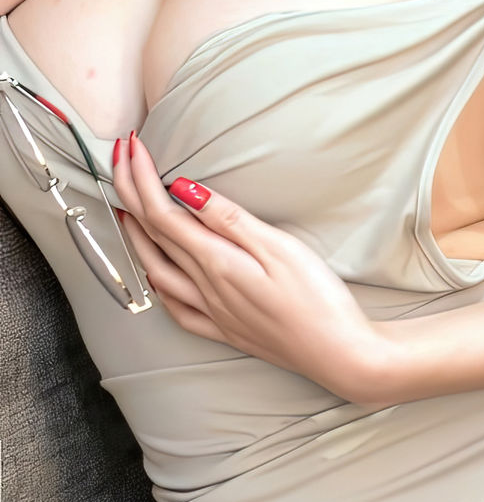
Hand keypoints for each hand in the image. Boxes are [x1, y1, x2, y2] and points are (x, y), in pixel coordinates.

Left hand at [111, 130, 399, 401]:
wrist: (344, 356)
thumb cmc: (321, 301)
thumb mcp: (280, 248)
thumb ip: (229, 219)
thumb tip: (185, 191)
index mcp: (218, 264)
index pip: (163, 213)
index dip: (141, 177)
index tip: (132, 145)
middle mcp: (207, 290)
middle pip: (153, 237)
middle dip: (130, 194)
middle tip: (120, 161)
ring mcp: (215, 314)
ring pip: (158, 272)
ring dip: (136, 238)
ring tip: (127, 211)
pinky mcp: (229, 331)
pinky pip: (178, 310)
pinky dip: (159, 287)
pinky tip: (159, 277)